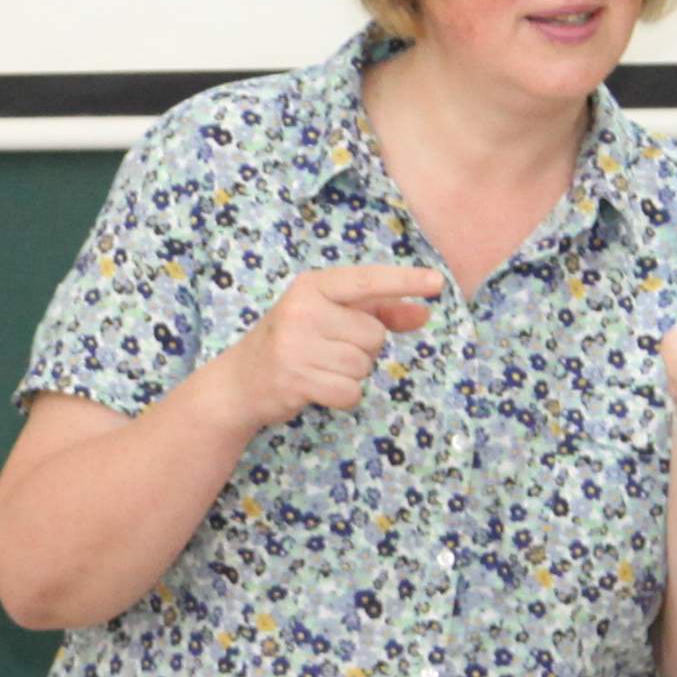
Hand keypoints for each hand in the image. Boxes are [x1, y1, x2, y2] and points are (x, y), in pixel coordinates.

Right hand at [203, 262, 442, 428]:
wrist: (239, 382)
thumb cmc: (293, 343)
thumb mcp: (329, 317)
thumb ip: (377, 311)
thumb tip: (423, 313)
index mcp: (312, 286)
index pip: (367, 281)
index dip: (404, 281)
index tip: (437, 282)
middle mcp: (303, 310)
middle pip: (373, 334)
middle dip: (363, 349)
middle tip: (328, 350)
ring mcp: (296, 344)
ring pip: (363, 365)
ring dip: (351, 374)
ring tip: (320, 368)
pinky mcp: (296, 378)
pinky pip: (350, 391)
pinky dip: (342, 396)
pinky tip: (318, 388)